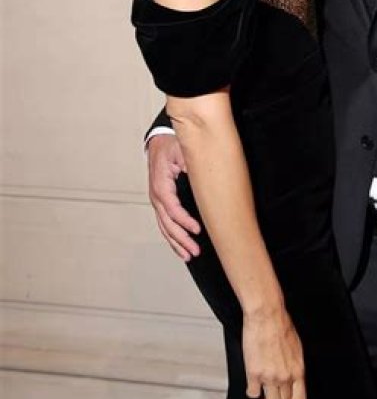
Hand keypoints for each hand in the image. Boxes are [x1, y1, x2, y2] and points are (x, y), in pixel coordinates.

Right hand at [147, 134, 201, 260]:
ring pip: (165, 227)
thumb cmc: (170, 146)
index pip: (173, 209)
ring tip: (189, 255)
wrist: (159, 143)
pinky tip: (180, 247)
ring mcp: (157, 202)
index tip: (197, 230)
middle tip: (195, 251)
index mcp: (161, 185)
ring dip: (176, 243)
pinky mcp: (161, 204)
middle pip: (168, 224)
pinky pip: (165, 224)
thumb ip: (188, 162)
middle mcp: (157, 197)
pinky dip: (172, 237)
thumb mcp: (181, 149)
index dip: (184, 221)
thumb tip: (196, 173)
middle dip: (181, 239)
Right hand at [243, 306, 305, 398]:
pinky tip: (253, 383)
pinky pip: (253, 393)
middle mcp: (285, 377)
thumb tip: (292, 375)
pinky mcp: (254, 374)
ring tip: (263, 391)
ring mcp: (269, 377)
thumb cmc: (281, 326)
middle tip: (272, 393)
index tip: (288, 398)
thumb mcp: (296, 348)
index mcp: (298, 370)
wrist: (267, 316)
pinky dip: (252, 390)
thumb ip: (294, 365)